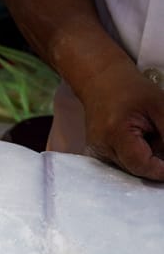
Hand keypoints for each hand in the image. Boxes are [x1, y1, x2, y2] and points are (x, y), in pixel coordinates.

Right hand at [80, 61, 163, 180]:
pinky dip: (136, 157)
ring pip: (131, 169)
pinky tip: (137, 141)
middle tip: (157, 136)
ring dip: (146, 159)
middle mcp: (100, 148)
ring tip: (147, 136)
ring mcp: (96, 153)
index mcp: (114, 133)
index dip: (162, 170)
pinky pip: (123, 165)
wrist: (102, 83)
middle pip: (137, 170)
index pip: (141, 165)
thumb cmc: (132, 90)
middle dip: (155, 161)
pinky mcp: (97, 155)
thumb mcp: (160, 106)